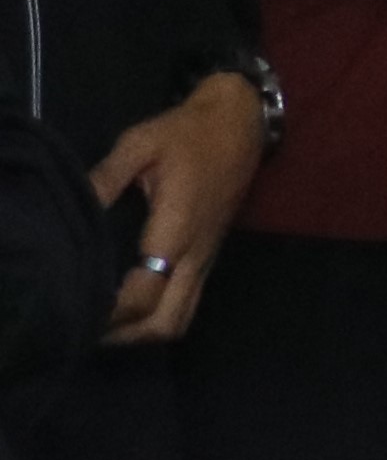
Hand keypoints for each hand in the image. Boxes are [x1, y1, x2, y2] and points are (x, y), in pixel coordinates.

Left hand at [88, 72, 265, 344]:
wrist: (240, 125)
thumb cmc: (188, 134)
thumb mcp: (140, 143)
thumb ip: (106, 177)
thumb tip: (73, 208)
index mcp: (177, 230)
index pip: (145, 293)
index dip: (112, 312)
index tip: (78, 310)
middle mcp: (195, 255)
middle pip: (167, 321)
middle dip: (127, 334)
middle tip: (88, 327)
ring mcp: (206, 259)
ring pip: (180, 319)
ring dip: (144, 330)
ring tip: (107, 324)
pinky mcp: (208, 257)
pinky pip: (186, 303)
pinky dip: (157, 315)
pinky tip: (131, 305)